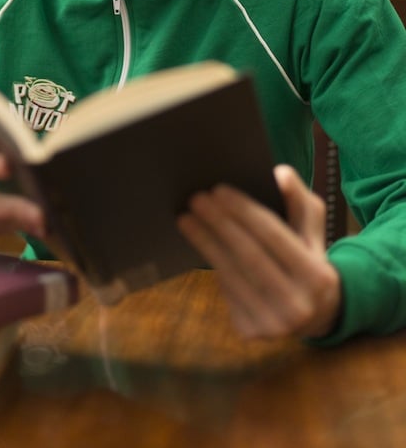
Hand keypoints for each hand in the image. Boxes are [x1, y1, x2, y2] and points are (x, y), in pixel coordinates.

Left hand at [177, 164, 341, 339]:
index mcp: (317, 277)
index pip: (274, 236)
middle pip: (248, 256)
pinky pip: (225, 291)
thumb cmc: (310, 259)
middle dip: (219, 224)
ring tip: (187, 218)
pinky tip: (200, 243)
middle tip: (196, 199)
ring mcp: (272, 325)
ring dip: (205, 243)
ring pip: (231, 275)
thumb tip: (279, 172)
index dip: (244, 211)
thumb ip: (299, 199)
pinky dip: (212, 265)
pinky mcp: (250, 331)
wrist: (318, 315)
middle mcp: (297, 306)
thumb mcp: (313, 230)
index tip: (218, 189)